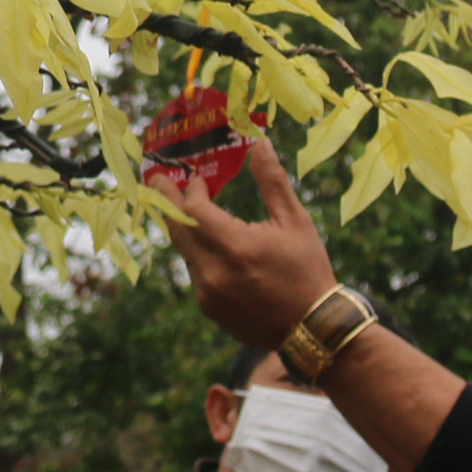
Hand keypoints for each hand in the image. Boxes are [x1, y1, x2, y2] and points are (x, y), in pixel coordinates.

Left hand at [164, 137, 338, 348]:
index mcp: (235, 246)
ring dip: (185, 229)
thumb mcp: (296, 221)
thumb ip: (272, 182)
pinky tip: (209, 245)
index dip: (190, 190)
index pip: (193, 209)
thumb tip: (259, 144)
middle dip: (168, 202)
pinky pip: (194, 272)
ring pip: (184, 251)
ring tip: (185, 209)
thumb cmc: (307, 269)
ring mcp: (208, 293)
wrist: (312, 328)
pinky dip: (198, 254)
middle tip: (159, 180)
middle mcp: (214, 271)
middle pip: (178, 229)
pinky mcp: (208, 308)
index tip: (197, 179)